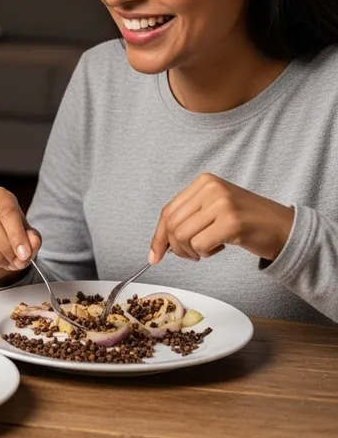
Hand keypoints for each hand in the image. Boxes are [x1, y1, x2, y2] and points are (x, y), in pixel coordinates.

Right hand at [0, 187, 40, 281]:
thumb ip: (33, 238)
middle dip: (5, 246)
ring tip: (7, 262)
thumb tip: (33, 242)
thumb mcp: (28, 234)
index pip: (6, 211)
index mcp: (0, 196)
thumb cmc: (13, 232)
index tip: (24, 254)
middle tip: (17, 261)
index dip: (16, 234)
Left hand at [148, 173, 294, 264]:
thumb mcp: (214, 209)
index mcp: (203, 182)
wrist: (284, 227)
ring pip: (183, 236)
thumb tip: (158, 246)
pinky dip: (205, 253)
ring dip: (191, 252)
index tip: (154, 255)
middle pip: (172, 225)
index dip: (158, 236)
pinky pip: (200, 244)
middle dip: (176, 248)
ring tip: (207, 250)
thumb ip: (188, 218)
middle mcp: (210, 188)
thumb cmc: (246, 221)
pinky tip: (219, 248)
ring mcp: (221, 204)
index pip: (168, 211)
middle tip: (191, 255)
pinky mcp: (232, 222)